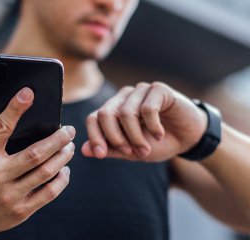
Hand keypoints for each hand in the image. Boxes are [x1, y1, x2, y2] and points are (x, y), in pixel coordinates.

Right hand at [0, 88, 74, 239]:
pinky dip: (62, 179)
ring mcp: (10, 195)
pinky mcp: (22, 211)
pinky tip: (64, 169)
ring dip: (63, 156)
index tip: (28, 93)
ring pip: (46, 172)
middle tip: (69, 130)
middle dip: (58, 139)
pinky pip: (49, 193)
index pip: (1, 128)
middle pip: (36, 153)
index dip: (15, 109)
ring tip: (69, 147)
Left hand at [82, 82, 206, 161]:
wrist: (188, 138)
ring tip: (146, 149)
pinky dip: (153, 127)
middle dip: (115, 138)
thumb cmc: (157, 143)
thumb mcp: (132, 151)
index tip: (101, 154)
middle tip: (130, 153)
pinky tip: (160, 134)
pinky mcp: (158, 89)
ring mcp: (140, 91)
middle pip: (105, 114)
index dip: (94, 136)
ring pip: (126, 113)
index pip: (93, 118)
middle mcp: (123, 98)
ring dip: (136, 137)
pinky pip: (148, 108)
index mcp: (114, 110)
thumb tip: (84, 150)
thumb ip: (111, 149)